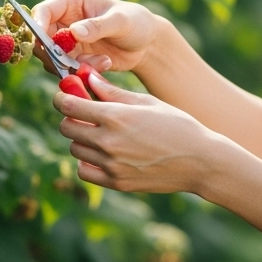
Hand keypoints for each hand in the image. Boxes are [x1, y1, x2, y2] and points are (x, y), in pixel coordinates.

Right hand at [31, 0, 168, 74]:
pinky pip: (66, 70)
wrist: (147, 44)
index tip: (45, 44)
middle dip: (53, 54)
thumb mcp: (120, 21)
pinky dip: (82, 72)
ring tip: (101, 61)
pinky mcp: (74, 59)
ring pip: (51, 58)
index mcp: (71, 2)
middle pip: (40, 38)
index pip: (43, 11)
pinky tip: (104, 64)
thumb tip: (73, 31)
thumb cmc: (135, 22)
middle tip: (73, 62)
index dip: (37, 26)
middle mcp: (64, 20)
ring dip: (72, 65)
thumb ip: (97, 26)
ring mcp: (67, 41)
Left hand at [53, 70, 228, 194]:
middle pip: (66, 128)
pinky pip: (85, 171)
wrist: (199, 160)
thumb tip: (88, 78)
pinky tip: (103, 153)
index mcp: (116, 116)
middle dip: (71, 117)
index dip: (62, 97)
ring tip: (100, 133)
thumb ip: (113, 92)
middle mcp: (109, 141)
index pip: (69, 106)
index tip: (65, 95)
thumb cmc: (177, 124)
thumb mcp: (146, 102)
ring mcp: (111, 165)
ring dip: (81, 139)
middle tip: (84, 113)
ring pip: (75, 149)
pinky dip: (87, 162)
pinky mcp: (116, 182)